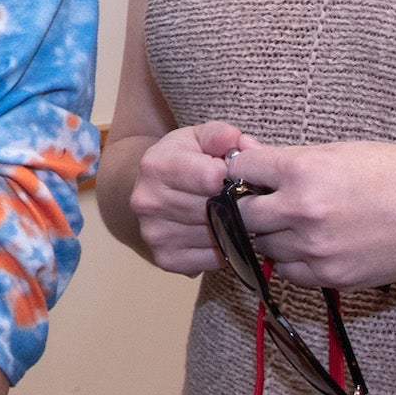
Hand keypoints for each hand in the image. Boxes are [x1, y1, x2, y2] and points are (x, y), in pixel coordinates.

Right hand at [127, 120, 258, 275]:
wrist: (151, 191)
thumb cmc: (182, 160)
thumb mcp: (197, 138)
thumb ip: (220, 135)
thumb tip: (237, 142)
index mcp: (156, 166)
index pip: (211, 178)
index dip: (233, 176)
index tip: (236, 174)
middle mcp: (148, 202)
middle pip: (216, 209)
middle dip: (240, 203)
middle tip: (247, 196)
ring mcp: (154, 234)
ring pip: (218, 235)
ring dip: (235, 227)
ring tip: (234, 212)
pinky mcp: (165, 259)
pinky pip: (213, 259)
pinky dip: (226, 247)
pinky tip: (221, 231)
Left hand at [227, 138, 395, 289]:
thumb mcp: (342, 150)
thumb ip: (291, 158)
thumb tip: (246, 157)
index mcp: (304, 171)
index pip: (240, 170)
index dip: (241, 170)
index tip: (247, 173)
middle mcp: (304, 211)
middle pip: (242, 214)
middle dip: (247, 205)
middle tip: (262, 200)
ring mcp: (317, 249)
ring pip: (263, 246)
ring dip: (270, 234)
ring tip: (296, 222)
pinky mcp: (332, 277)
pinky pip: (289, 272)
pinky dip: (291, 259)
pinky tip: (310, 244)